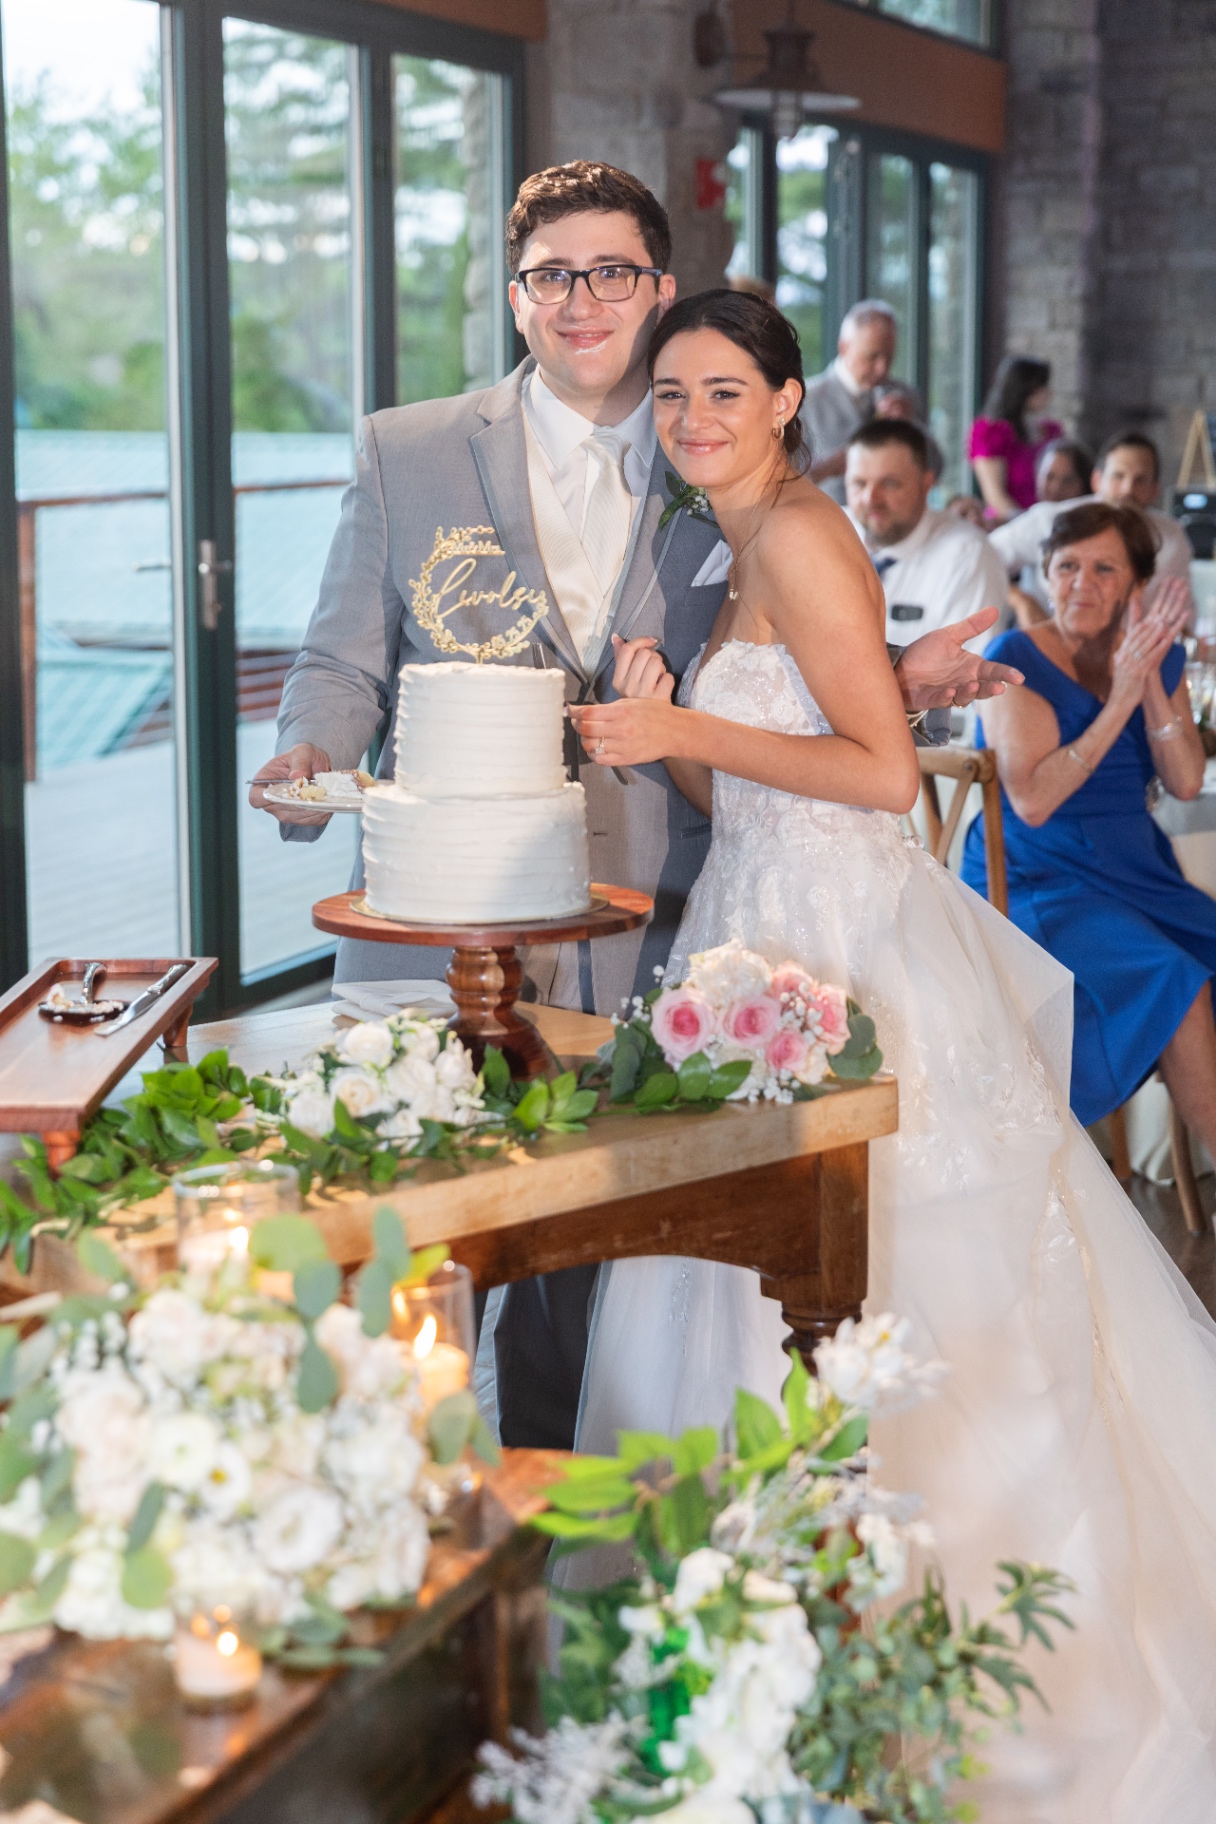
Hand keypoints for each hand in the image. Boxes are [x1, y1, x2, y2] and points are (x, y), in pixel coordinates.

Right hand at [249, 743, 333, 824]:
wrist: (318, 767)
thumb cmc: (303, 757)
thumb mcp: (302, 751)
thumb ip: (299, 761)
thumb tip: (296, 776)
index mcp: (262, 785)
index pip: (256, 799)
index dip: (266, 798)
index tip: (284, 789)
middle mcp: (272, 804)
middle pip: (282, 809)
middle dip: (299, 799)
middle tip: (313, 787)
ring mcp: (288, 814)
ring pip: (300, 816)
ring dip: (313, 805)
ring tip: (322, 790)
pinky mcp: (306, 820)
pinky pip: (314, 819)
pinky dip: (322, 809)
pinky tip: (326, 797)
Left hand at [567, 696, 679, 768]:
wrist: (675, 732)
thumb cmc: (655, 713)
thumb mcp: (633, 702)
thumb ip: (610, 708)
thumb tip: (587, 711)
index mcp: (622, 711)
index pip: (588, 712)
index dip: (574, 711)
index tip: (569, 709)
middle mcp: (621, 729)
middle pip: (585, 729)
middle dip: (577, 724)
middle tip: (577, 722)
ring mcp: (623, 746)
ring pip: (590, 745)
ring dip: (584, 739)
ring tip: (588, 735)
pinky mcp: (626, 759)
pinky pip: (600, 759)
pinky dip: (594, 754)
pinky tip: (596, 748)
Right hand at [611, 634, 675, 701]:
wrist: (648, 727)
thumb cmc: (638, 699)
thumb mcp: (624, 682)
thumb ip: (620, 658)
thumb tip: (616, 637)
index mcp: (618, 681)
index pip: (627, 650)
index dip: (641, 641)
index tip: (651, 641)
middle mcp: (628, 687)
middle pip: (644, 654)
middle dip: (653, 657)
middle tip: (653, 670)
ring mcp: (644, 693)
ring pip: (657, 662)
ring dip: (661, 668)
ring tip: (658, 679)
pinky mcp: (659, 699)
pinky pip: (668, 677)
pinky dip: (668, 681)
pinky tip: (663, 689)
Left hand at [896, 607, 1024, 710]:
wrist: (899, 667)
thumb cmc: (925, 653)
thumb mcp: (949, 636)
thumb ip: (972, 626)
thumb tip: (995, 610)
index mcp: (971, 667)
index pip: (993, 671)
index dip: (1006, 674)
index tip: (1019, 678)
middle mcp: (963, 682)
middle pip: (983, 688)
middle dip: (992, 689)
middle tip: (1000, 687)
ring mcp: (949, 693)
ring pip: (965, 698)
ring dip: (970, 692)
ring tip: (972, 684)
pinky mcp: (933, 700)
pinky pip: (943, 701)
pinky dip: (947, 697)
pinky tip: (949, 691)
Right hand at [1110, 588, 1186, 708]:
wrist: (1119, 703)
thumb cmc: (1121, 688)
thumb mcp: (1119, 670)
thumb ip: (1120, 659)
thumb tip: (1120, 651)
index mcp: (1120, 657)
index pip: (1129, 638)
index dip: (1139, 628)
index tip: (1146, 620)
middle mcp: (1124, 659)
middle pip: (1137, 639)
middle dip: (1148, 627)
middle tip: (1158, 617)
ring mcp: (1131, 665)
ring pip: (1144, 646)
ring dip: (1154, 635)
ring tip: (1163, 625)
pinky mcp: (1138, 672)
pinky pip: (1150, 658)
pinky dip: (1158, 649)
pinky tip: (1165, 642)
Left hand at [1139, 573, 1191, 642]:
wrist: (1137, 661)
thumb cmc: (1135, 643)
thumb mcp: (1133, 625)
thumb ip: (1135, 611)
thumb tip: (1134, 595)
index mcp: (1153, 617)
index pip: (1160, 600)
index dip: (1164, 589)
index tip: (1169, 577)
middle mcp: (1161, 621)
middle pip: (1169, 603)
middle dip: (1174, 591)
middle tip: (1180, 579)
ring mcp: (1165, 629)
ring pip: (1173, 612)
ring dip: (1179, 601)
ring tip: (1185, 589)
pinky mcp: (1167, 639)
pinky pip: (1176, 629)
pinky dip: (1181, 621)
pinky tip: (1188, 612)